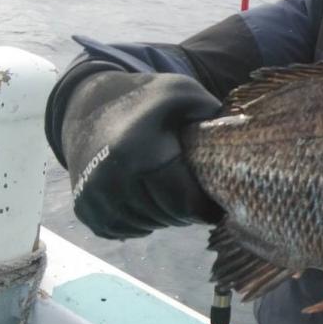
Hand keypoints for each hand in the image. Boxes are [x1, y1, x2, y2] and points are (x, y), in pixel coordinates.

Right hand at [57, 71, 223, 237]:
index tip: (215, 203)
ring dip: (163, 217)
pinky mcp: (83, 208)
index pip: (184, 204)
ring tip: (170, 195)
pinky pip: (122, 230)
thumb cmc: (146, 100)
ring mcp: (93, 196)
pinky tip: (146, 200)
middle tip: (193, 196)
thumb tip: (239, 137)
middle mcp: (110, 178)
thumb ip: (212, 113)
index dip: (205, 209)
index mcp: (140, 152)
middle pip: (166, 218)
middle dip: (185, 212)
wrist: (89, 107)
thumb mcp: (182, 92)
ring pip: (145, 226)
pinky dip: (139, 222)